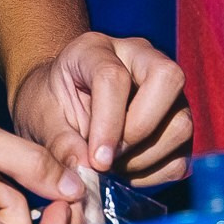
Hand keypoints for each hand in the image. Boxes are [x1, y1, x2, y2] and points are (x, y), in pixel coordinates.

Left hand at [9, 32, 192, 185]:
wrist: (60, 106)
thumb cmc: (49, 105)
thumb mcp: (40, 119)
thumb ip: (59, 143)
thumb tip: (85, 170)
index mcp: (96, 49)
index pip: (114, 76)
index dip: (108, 123)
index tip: (96, 160)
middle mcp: (139, 58)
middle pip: (168, 78)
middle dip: (140, 129)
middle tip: (109, 157)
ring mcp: (164, 89)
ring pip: (181, 122)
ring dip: (147, 158)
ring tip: (114, 167)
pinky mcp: (175, 120)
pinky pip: (183, 154)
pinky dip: (157, 174)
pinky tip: (128, 172)